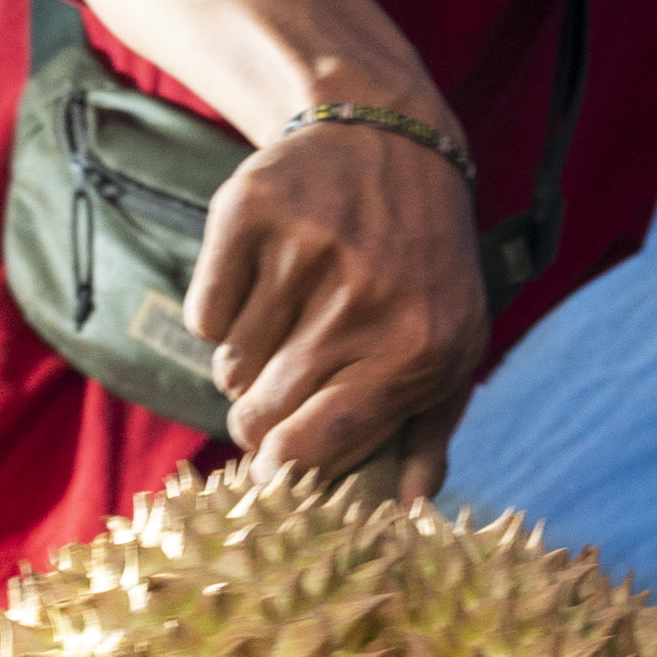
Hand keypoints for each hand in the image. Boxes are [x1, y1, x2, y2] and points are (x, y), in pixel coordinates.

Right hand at [184, 108, 488, 479]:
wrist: (389, 141)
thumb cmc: (422, 268)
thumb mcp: (451, 348)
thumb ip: (427, 436)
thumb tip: (404, 515)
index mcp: (417, 350)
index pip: (315, 445)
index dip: (282, 469)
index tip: (272, 471)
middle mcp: (364, 301)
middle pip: (261, 413)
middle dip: (259, 420)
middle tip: (277, 394)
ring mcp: (304, 252)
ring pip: (230, 368)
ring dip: (246, 363)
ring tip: (286, 324)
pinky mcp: (251, 213)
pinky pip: (205, 315)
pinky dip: (221, 314)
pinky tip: (263, 283)